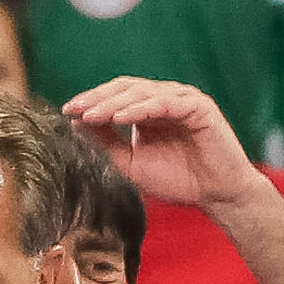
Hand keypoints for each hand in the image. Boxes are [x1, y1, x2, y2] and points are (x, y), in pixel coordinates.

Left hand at [64, 78, 267, 212]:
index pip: (116, 95)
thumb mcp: (132, 163)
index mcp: (149, 108)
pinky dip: (141, 108)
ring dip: (114, 102)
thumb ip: (107, 142)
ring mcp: (183, 99)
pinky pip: (165, 102)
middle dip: (97, 98)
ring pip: (142, 92)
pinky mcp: (199, 107)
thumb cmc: (179, 180)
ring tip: (91, 115)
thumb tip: (77, 123)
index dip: (92, 100)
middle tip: (74, 109)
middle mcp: (165, 98)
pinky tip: (120, 118)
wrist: (216, 195)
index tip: (67, 112)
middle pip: (125, 88)